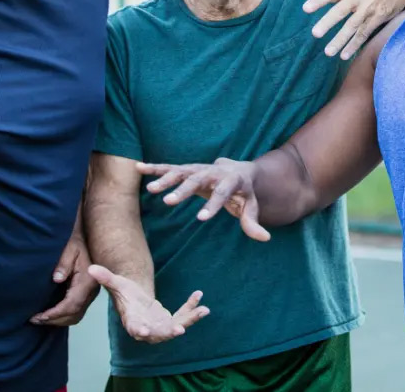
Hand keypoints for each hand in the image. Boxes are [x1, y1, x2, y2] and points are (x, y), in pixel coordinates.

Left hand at [30, 232, 98, 326]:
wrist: (90, 237)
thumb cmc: (78, 242)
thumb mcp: (70, 249)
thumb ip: (64, 263)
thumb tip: (56, 279)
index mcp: (88, 280)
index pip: (72, 304)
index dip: (55, 314)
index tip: (39, 316)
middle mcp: (92, 290)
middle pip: (74, 314)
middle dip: (55, 320)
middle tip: (35, 320)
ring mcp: (91, 292)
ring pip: (76, 315)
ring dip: (59, 320)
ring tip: (41, 319)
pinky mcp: (88, 292)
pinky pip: (77, 310)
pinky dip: (64, 315)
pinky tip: (51, 313)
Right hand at [88, 265, 207, 342]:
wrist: (137, 301)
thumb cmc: (126, 294)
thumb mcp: (117, 284)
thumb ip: (106, 278)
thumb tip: (91, 267)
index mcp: (133, 320)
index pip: (135, 328)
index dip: (140, 330)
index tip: (144, 331)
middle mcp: (148, 328)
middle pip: (159, 333)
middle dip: (170, 332)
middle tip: (180, 329)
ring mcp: (161, 326)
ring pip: (177, 327)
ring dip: (190, 320)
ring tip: (203, 310)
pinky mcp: (171, 321)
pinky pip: (184, 316)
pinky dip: (192, 308)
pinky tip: (199, 295)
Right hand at [136, 159, 270, 241]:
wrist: (239, 170)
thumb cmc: (245, 193)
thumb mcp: (252, 206)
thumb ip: (253, 222)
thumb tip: (266, 238)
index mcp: (231, 180)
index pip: (222, 193)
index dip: (213, 205)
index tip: (201, 219)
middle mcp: (213, 171)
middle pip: (198, 179)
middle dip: (183, 190)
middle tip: (169, 202)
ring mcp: (199, 168)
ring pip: (181, 172)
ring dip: (166, 178)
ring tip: (150, 189)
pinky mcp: (188, 168)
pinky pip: (170, 167)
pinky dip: (155, 167)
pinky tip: (138, 167)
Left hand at [303, 0, 404, 59]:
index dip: (318, 1)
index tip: (305, 9)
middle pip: (340, 11)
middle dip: (327, 23)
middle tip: (315, 34)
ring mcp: (369, 8)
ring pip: (352, 26)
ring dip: (340, 40)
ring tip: (328, 52)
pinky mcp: (379, 17)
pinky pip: (364, 33)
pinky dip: (354, 45)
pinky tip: (345, 55)